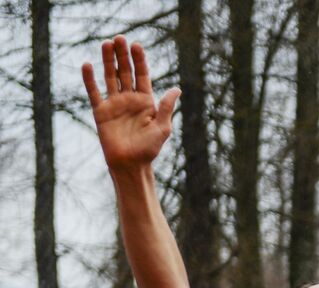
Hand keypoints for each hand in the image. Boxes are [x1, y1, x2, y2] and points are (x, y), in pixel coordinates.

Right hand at [82, 36, 180, 171]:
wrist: (130, 164)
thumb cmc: (149, 149)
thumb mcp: (162, 127)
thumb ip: (165, 107)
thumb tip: (177, 88)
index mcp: (146, 102)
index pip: (142, 75)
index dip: (139, 60)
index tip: (136, 45)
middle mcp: (130, 99)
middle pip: (125, 72)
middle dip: (122, 55)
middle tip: (119, 38)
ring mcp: (114, 104)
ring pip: (110, 77)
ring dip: (107, 61)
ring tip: (106, 44)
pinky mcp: (101, 111)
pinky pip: (94, 92)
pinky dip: (90, 79)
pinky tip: (88, 65)